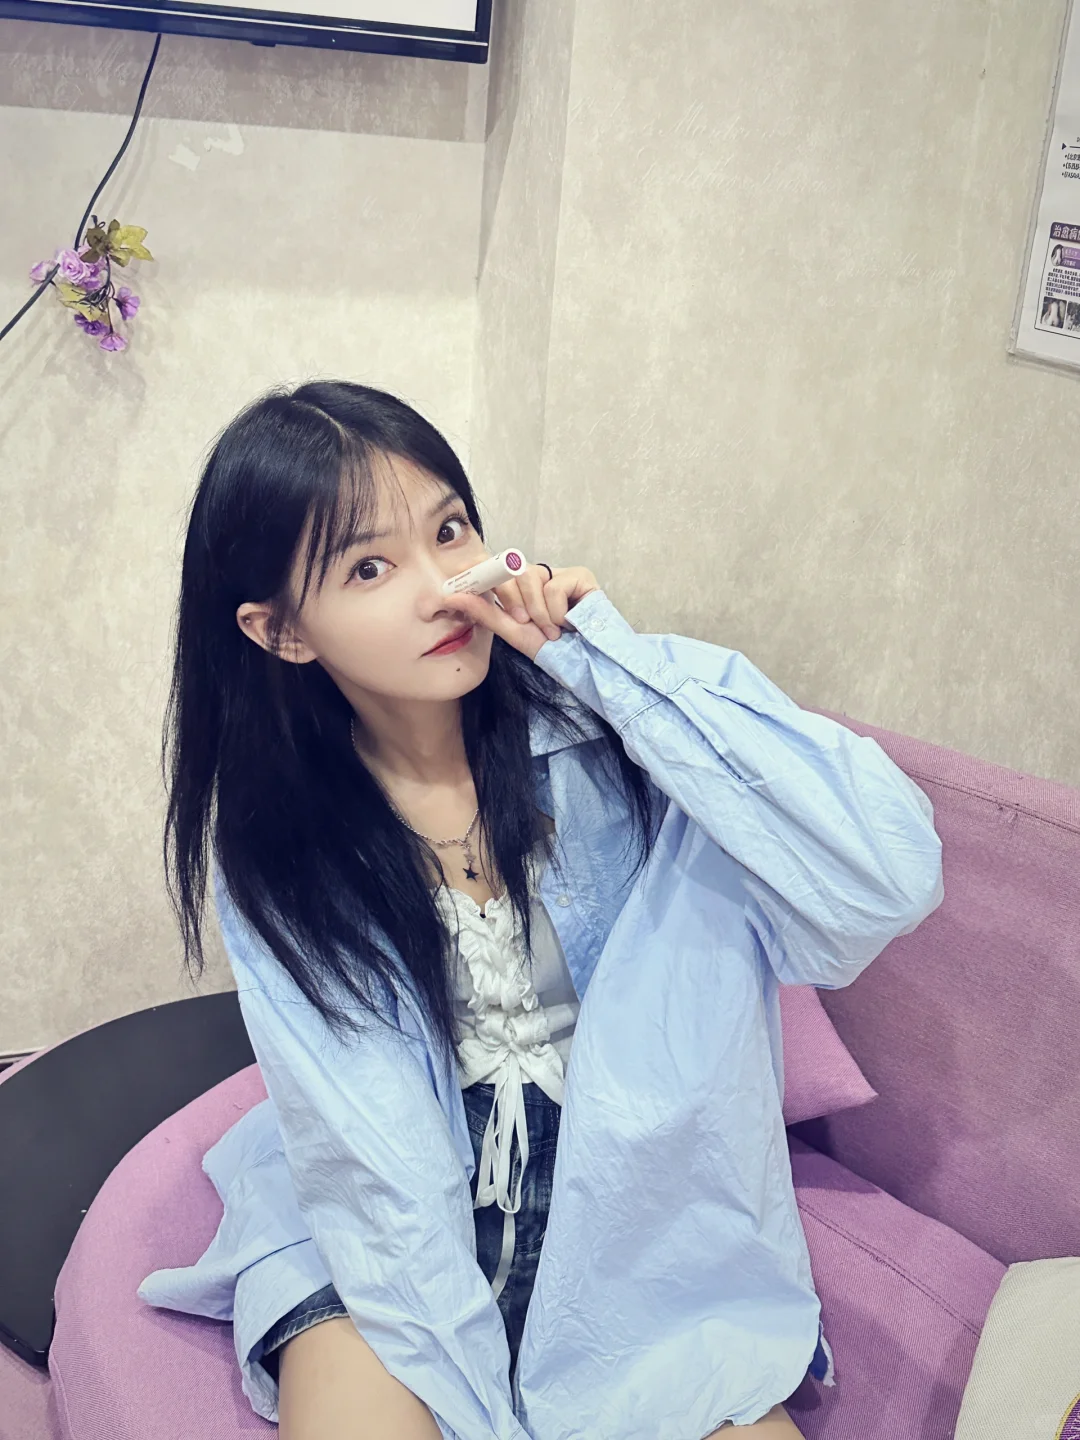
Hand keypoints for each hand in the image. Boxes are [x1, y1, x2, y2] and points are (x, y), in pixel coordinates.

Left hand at [449, 563, 599, 660]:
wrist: (585, 661)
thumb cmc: (551, 649)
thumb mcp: (512, 631)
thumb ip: (484, 612)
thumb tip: (451, 597)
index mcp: (517, 587)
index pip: (495, 566)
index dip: (479, 568)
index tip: (461, 576)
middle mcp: (537, 576)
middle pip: (511, 568)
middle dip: (512, 597)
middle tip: (523, 620)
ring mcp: (558, 573)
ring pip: (532, 575)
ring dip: (539, 610)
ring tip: (552, 630)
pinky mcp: (580, 576)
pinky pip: (556, 585)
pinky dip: (558, 610)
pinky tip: (568, 623)